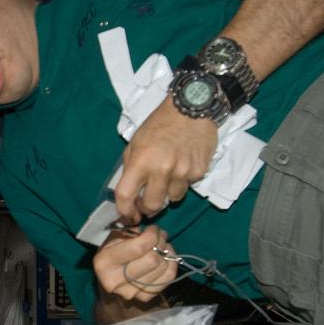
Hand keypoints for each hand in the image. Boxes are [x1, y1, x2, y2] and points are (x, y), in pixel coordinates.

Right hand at [94, 225, 178, 302]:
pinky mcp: (144, 298)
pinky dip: (171, 264)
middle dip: (161, 243)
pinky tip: (167, 256)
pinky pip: (168, 278)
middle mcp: (116, 280)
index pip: (138, 247)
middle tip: (160, 236)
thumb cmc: (111, 255)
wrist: (109, 282)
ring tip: (163, 245)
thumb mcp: (113, 239)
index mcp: (105, 263)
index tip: (153, 229)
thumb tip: (152, 231)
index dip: (152, 235)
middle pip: (152, 259)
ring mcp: (131, 292)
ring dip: (167, 252)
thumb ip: (130, 232)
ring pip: (162, 268)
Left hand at [114, 99, 216, 223]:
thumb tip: (129, 193)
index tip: (127, 215)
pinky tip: (182, 166)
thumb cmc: (159, 125)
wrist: (191, 109)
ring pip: (173, 199)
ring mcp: (183, 172)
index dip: (124, 211)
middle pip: (152, 206)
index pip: (126, 195)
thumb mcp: (135, 142)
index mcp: (140, 161)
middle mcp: (162, 169)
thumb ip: (130, 168)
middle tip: (147, 203)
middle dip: (147, 209)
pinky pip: (188, 186)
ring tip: (167, 178)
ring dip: (167, 194)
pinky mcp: (199, 171)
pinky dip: (183, 181)